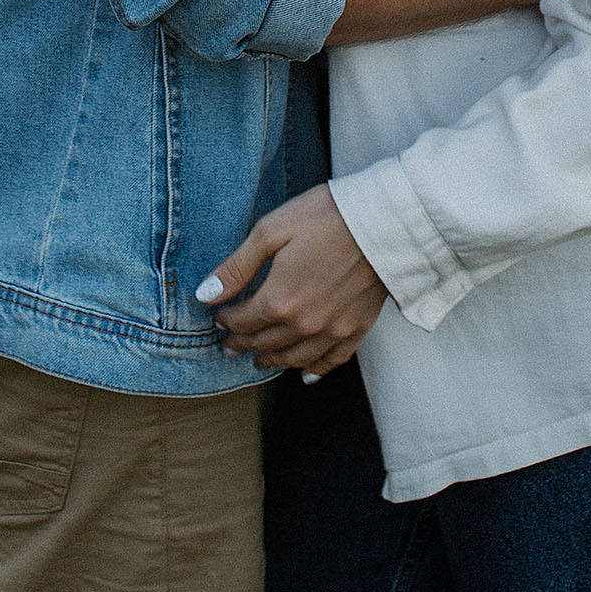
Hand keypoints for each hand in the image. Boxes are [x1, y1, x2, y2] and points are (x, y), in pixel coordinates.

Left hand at [196, 186, 387, 379]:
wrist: (385, 222)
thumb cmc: (326, 217)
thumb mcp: (271, 230)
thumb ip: (237, 267)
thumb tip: (206, 295)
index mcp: (278, 300)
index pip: (241, 322)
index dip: (226, 321)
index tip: (219, 316)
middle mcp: (303, 324)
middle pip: (264, 343)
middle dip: (242, 344)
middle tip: (230, 346)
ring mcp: (332, 331)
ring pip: (293, 358)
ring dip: (271, 360)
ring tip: (258, 358)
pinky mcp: (357, 329)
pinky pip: (331, 361)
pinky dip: (314, 370)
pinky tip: (304, 374)